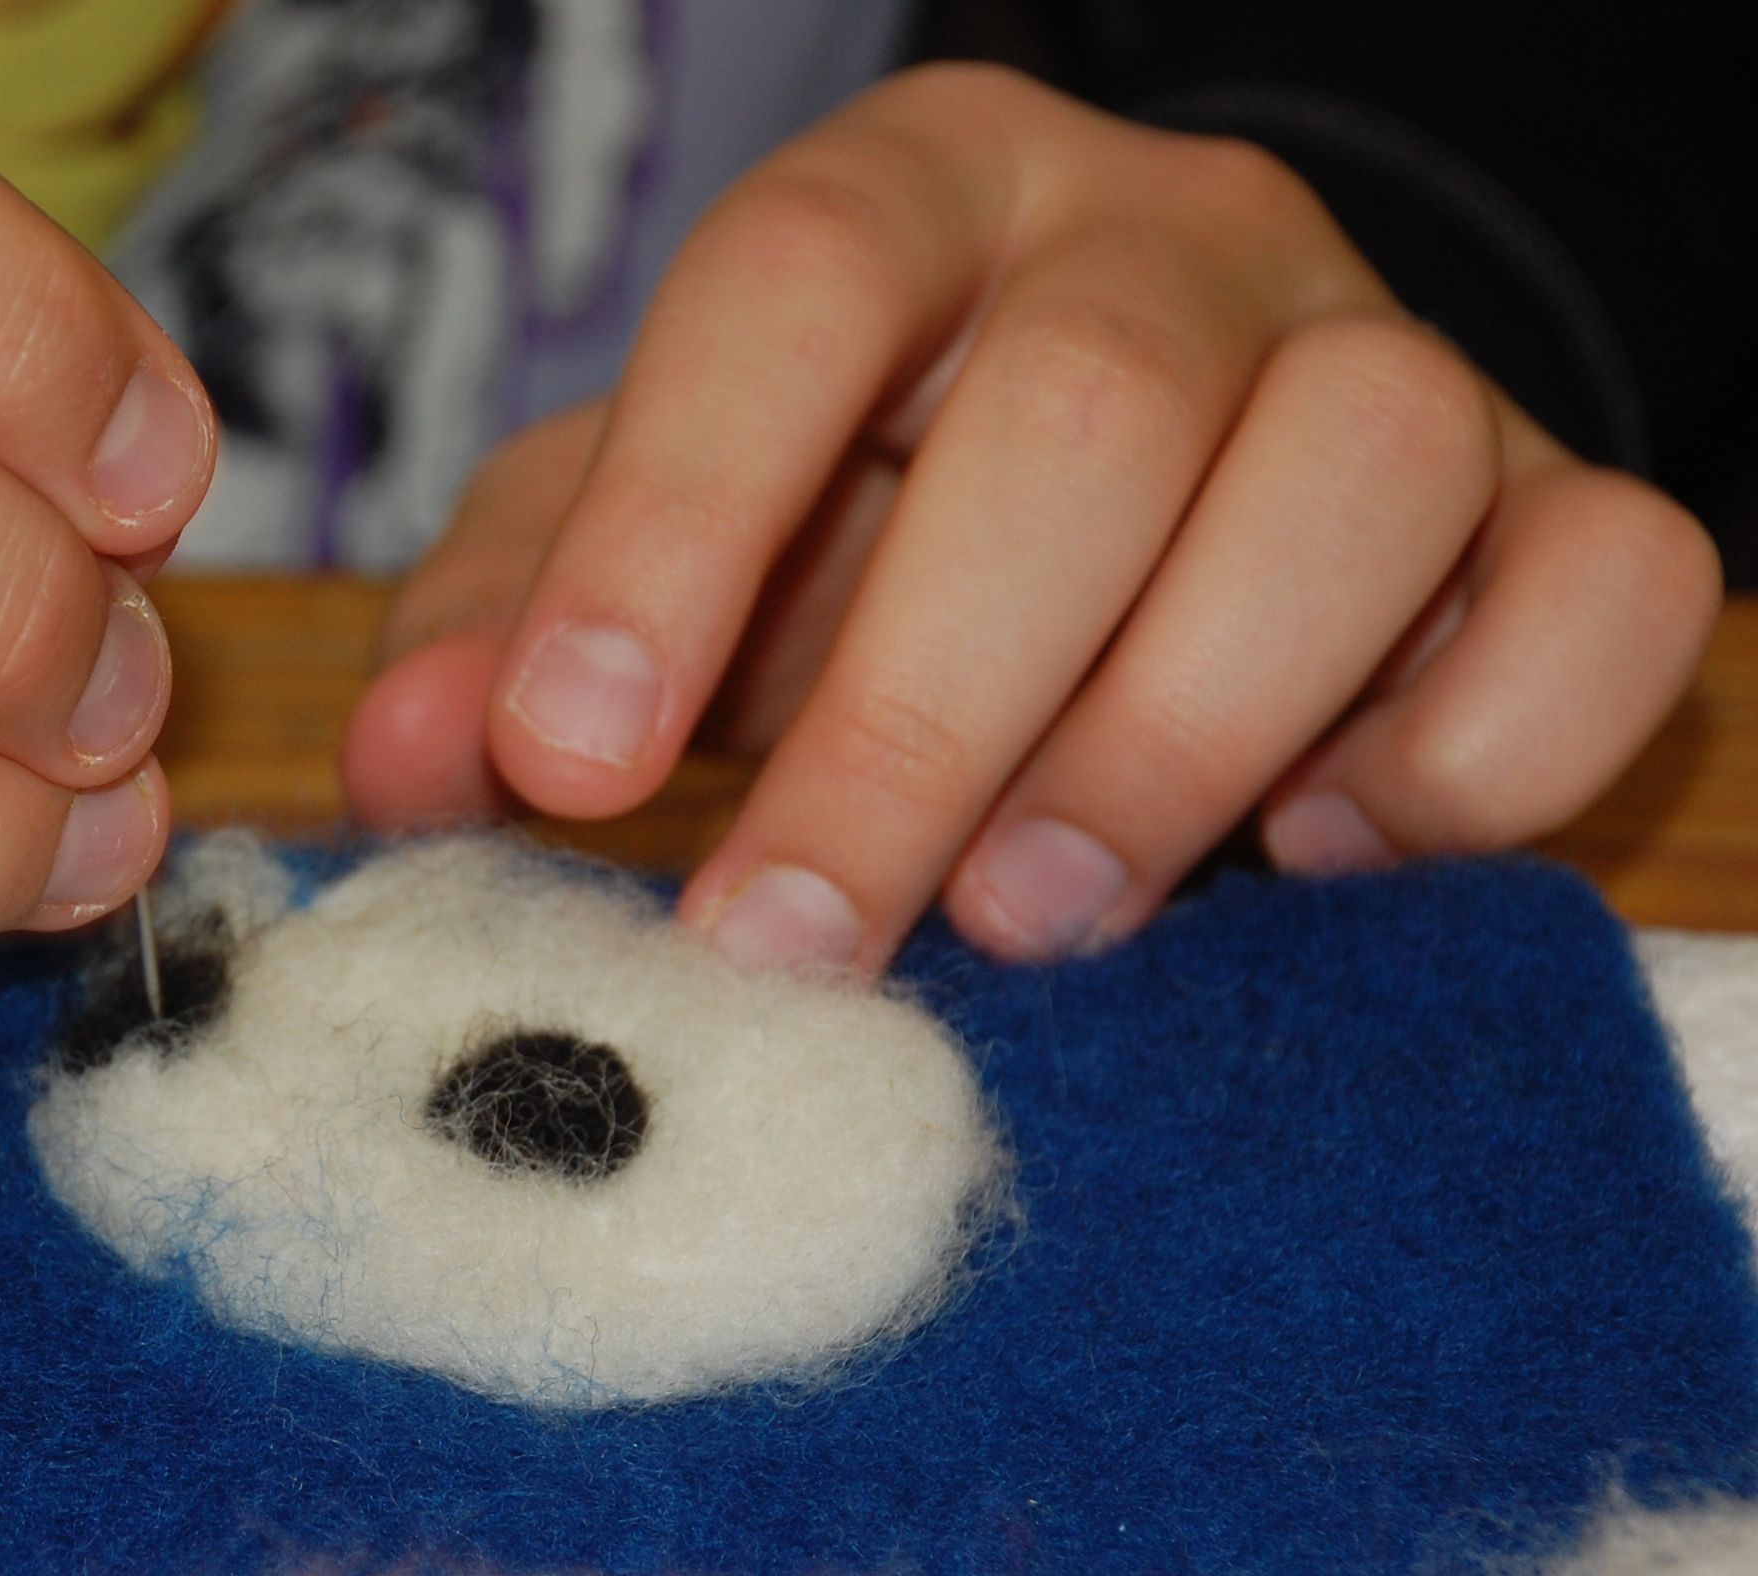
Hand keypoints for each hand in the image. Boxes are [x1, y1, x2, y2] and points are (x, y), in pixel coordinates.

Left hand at [344, 63, 1721, 974]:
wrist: (1129, 517)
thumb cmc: (846, 539)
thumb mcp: (650, 558)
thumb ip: (513, 634)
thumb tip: (404, 772)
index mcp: (915, 200)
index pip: (791, 285)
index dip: (673, 523)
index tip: (567, 766)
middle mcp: (1164, 237)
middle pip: (1082, 408)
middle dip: (918, 708)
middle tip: (791, 939)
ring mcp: (1383, 358)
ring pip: (1364, 464)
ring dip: (1181, 732)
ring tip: (1035, 920)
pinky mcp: (1556, 509)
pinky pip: (1607, 591)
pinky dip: (1470, 753)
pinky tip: (1317, 855)